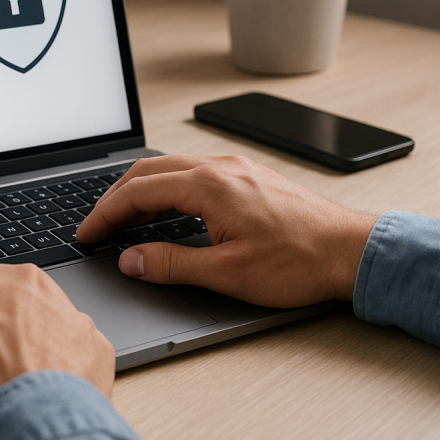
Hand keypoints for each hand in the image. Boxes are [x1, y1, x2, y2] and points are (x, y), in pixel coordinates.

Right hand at [76, 155, 375, 307]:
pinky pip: (192, 171)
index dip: (106, 214)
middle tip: (96, 226)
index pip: (138, 192)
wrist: (351, 251)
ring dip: (140, 190)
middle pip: (148, 171)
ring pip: (170, 168)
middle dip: (114, 197)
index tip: (88, 233)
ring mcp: (235, 168)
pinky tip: (164, 208)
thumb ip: (170, 263)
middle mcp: (220, 167)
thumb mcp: (227, 272)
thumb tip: (130, 260)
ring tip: (122, 217)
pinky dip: (165, 187)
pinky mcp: (247, 176)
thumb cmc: (299, 261)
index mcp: (209, 185)